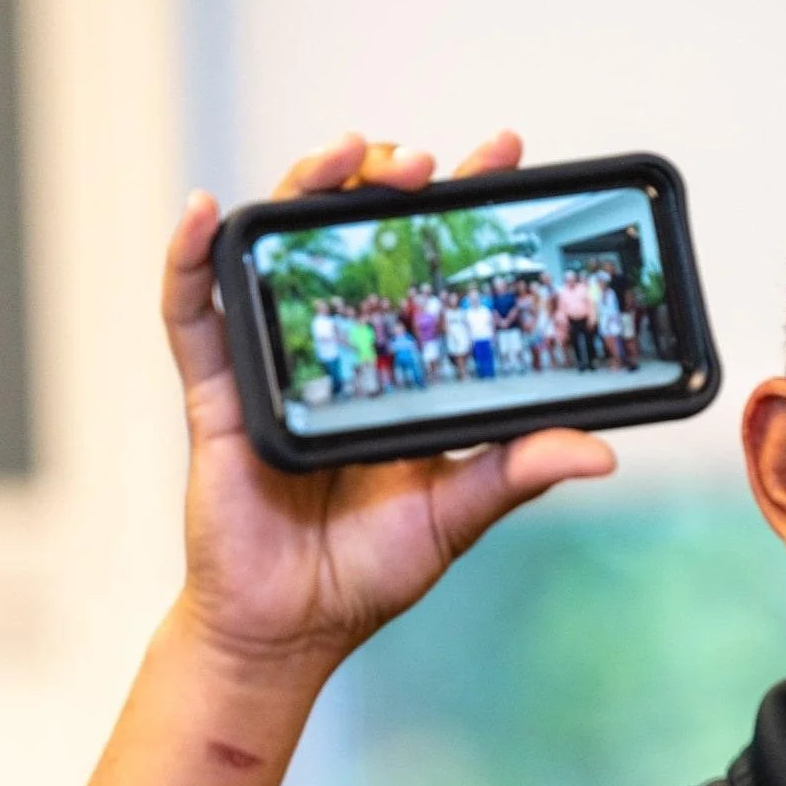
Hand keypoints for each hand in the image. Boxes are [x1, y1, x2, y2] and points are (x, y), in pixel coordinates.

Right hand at [161, 131, 615, 674]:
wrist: (289, 630)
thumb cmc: (364, 571)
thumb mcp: (457, 512)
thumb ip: (516, 472)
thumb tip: (596, 451)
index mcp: (393, 365)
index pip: (428, 262)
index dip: (458, 204)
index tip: (501, 155)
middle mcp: (331, 348)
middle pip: (351, 235)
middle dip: (385, 180)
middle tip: (425, 161)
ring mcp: (269, 362)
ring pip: (274, 249)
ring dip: (304, 189)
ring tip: (344, 157)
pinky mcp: (215, 394)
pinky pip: (191, 313)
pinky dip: (189, 256)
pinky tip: (205, 211)